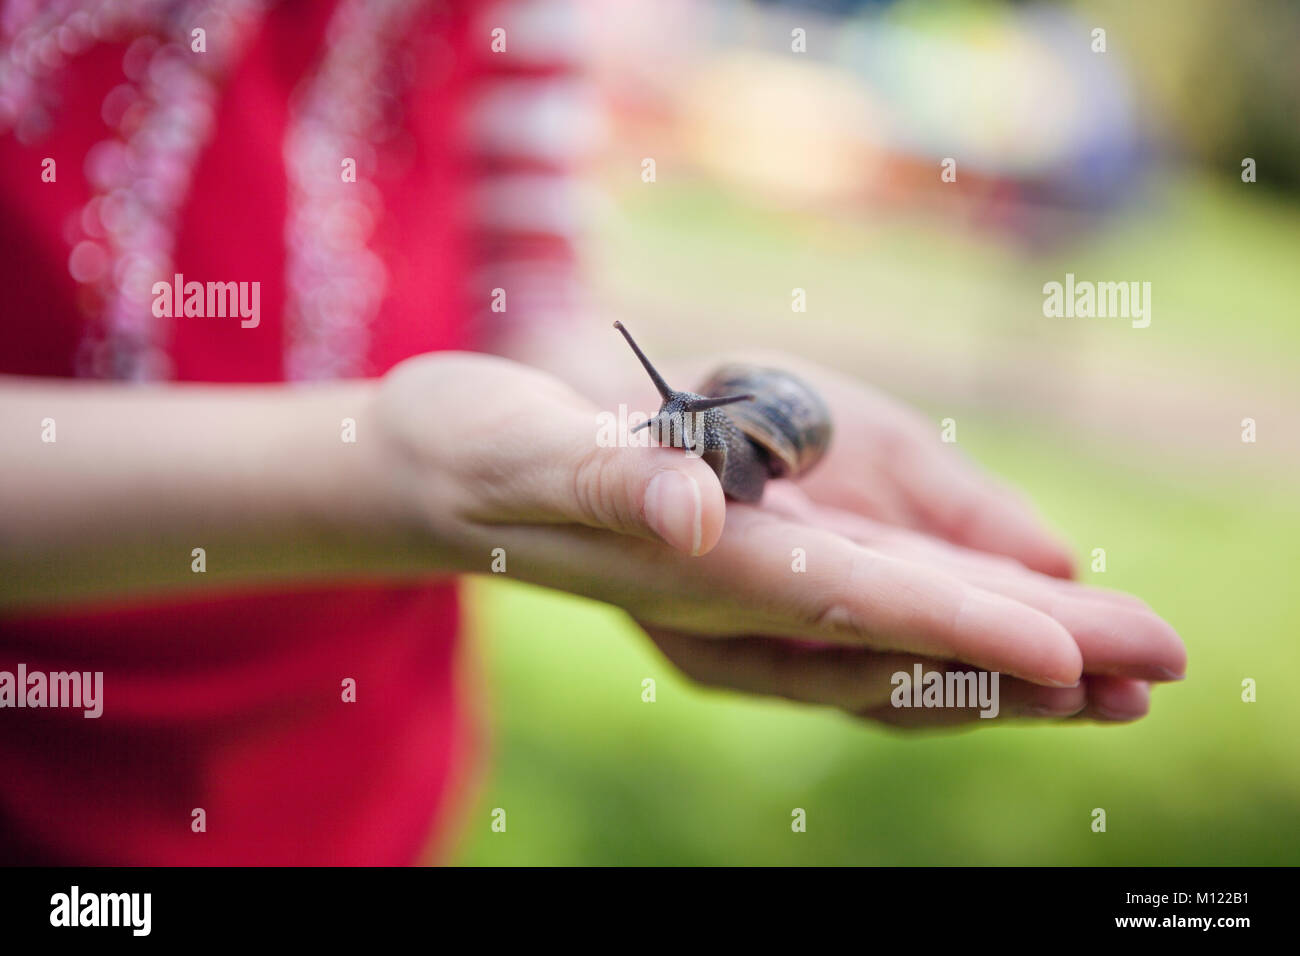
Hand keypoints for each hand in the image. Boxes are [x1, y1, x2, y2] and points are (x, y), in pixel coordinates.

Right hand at [369, 352, 1184, 728]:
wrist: (451, 467)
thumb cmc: (478, 450)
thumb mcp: (526, 450)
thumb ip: (606, 482)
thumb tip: (688, 518)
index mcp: (687, 577)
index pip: (841, 606)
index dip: (956, 626)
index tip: (1069, 651)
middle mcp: (729, 609)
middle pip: (898, 641)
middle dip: (1026, 656)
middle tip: (1158, 663)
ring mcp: (742, 604)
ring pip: (895, 645)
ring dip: (1005, 655)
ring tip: (1118, 667)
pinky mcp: (746, 579)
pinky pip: (863, 621)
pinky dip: (947, 627)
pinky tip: (1006, 623)